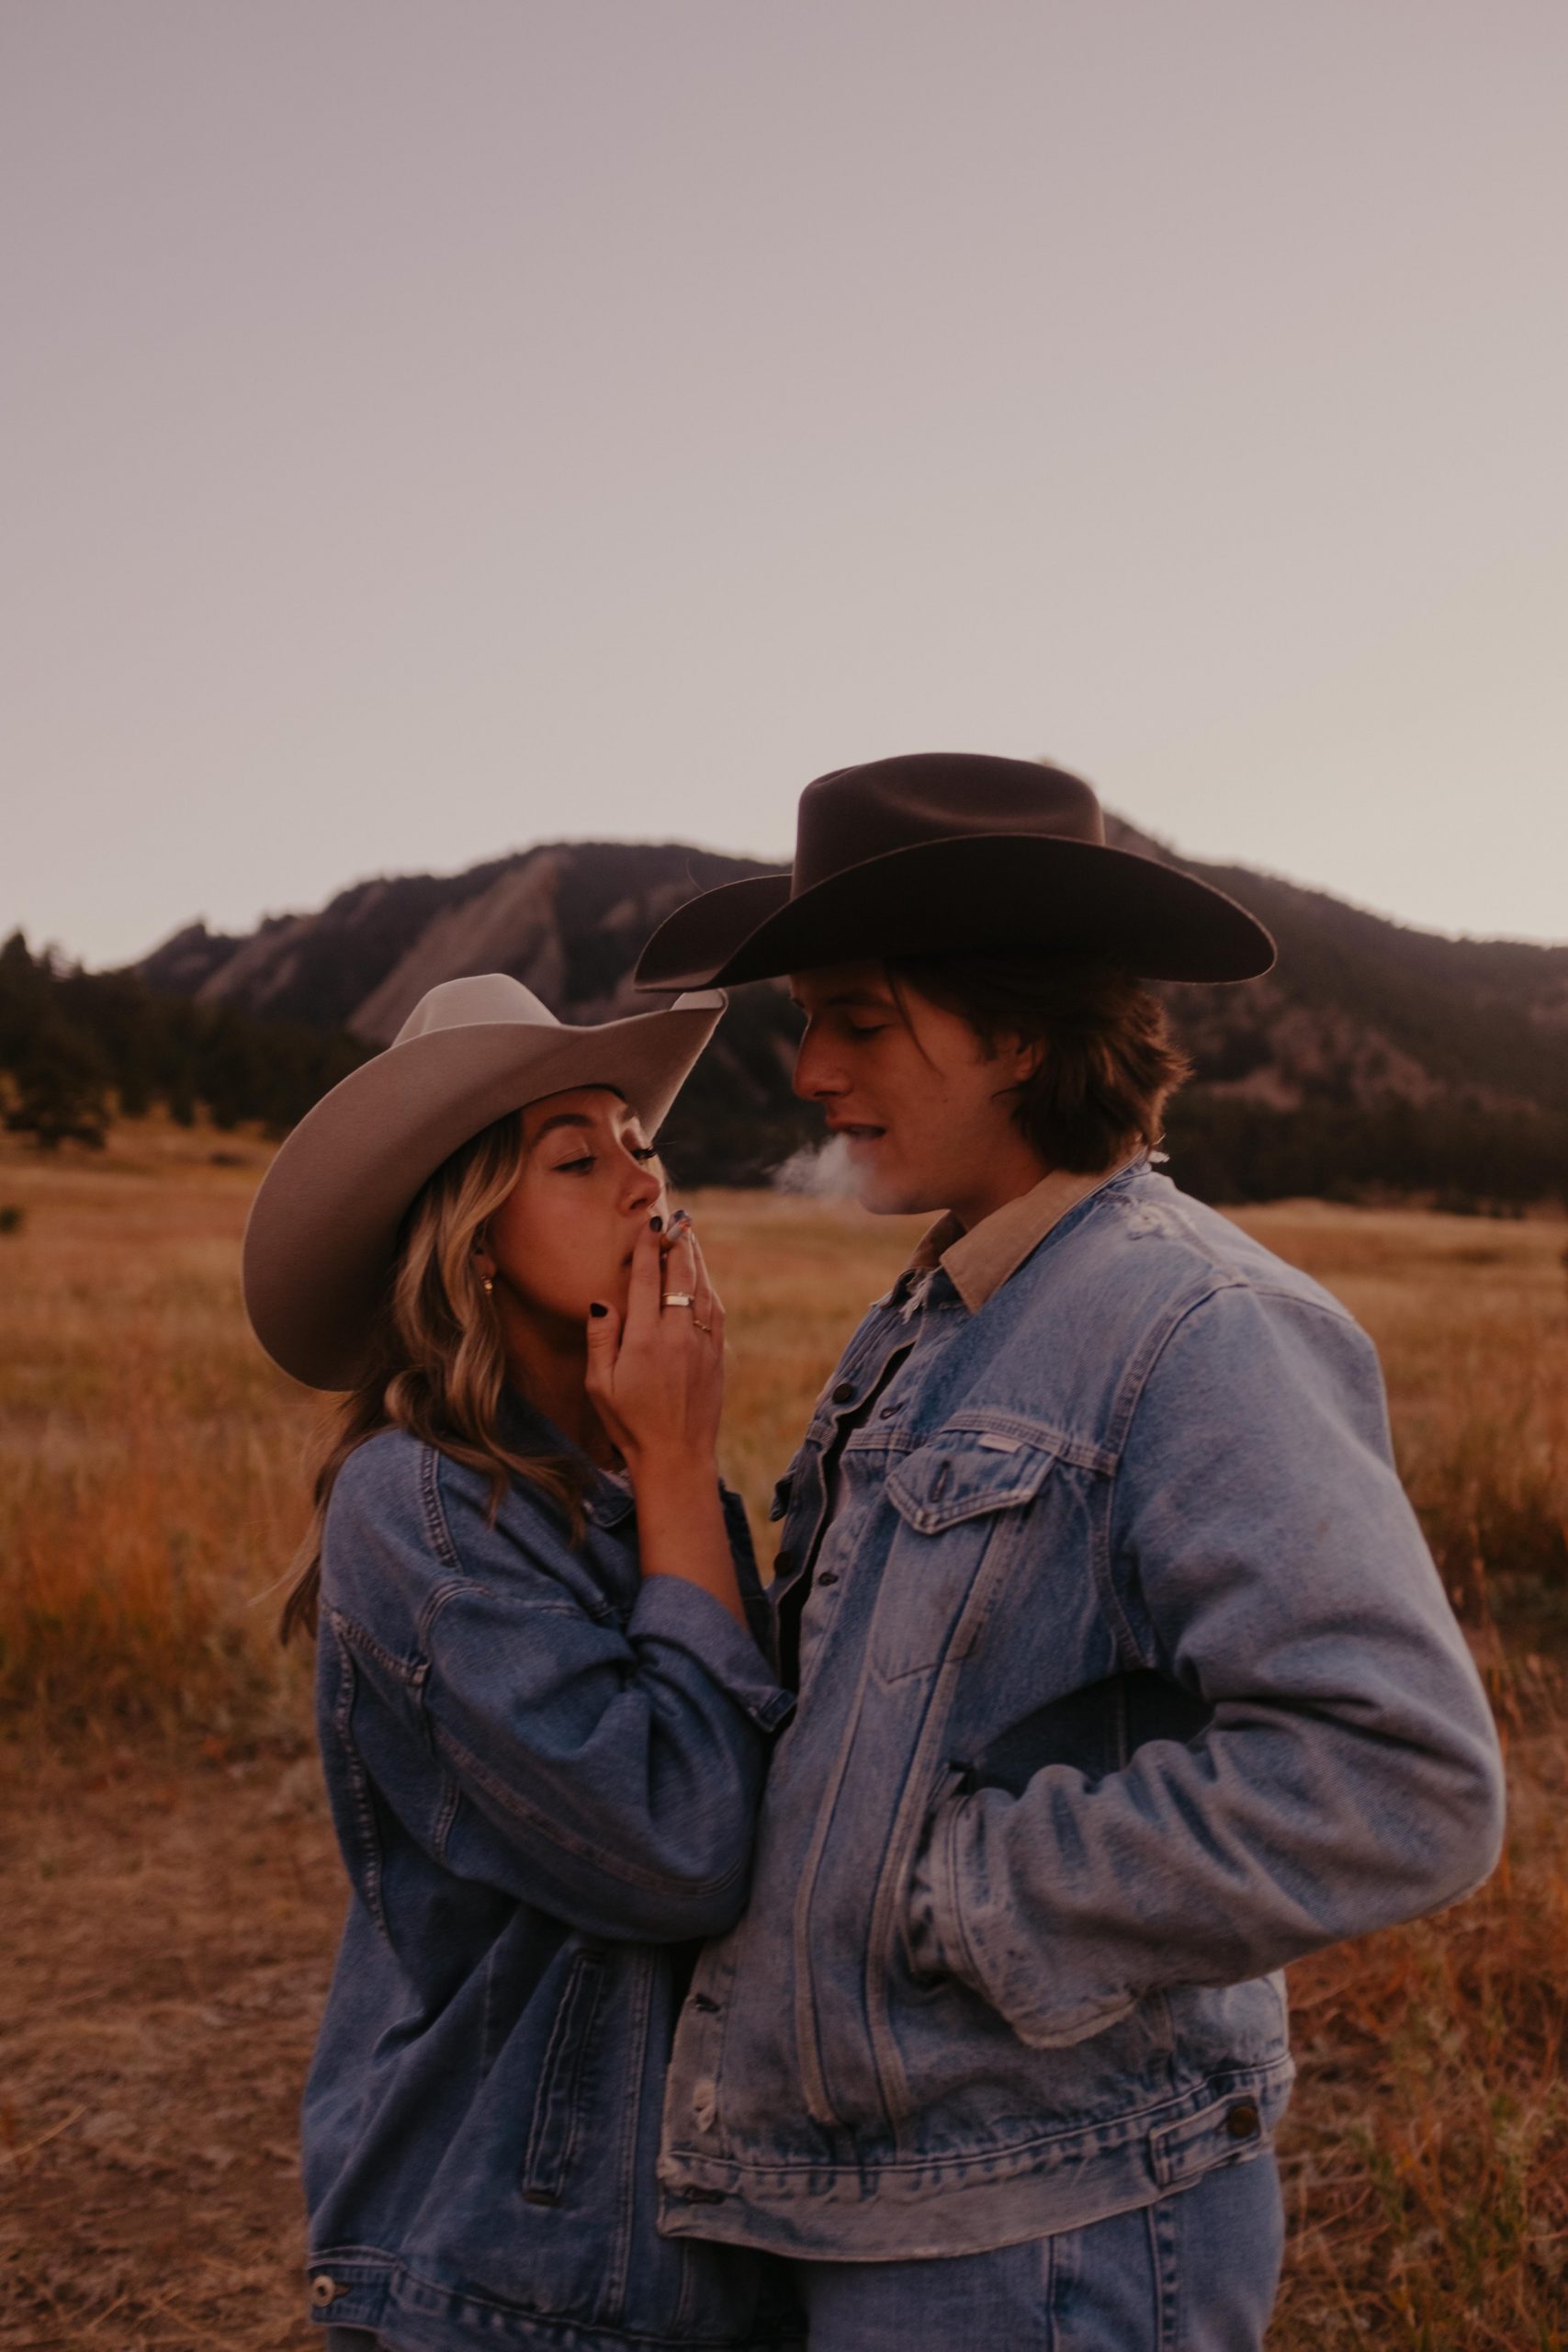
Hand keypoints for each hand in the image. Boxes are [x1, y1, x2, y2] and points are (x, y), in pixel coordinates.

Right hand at [584, 1215, 725, 1477]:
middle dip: (678, 1243)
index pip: (647, 1279)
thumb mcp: (599, 1385)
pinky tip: (703, 1278)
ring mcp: (702, 1345)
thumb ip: (601, 1338)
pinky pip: (715, 1311)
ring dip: (696, 1260)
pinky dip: (709, 1287)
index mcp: (644, 1340)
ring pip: (703, 1289)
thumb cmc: (628, 1423)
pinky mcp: (717, 1356)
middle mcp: (676, 1336)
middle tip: (676, 1219)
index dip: (648, 1247)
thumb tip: (602, 1299)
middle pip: (681, 1275)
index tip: (649, 1224)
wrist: (676, 1456)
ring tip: (689, 1238)